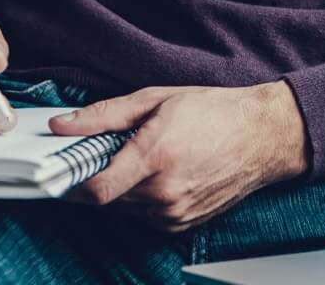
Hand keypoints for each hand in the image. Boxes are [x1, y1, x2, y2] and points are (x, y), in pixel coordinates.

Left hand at [48, 81, 308, 231]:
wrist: (260, 136)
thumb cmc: (214, 112)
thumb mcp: (156, 99)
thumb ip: (105, 115)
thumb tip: (64, 125)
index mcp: (155, 156)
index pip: (95, 189)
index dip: (74, 180)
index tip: (66, 168)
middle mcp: (164, 192)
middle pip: (107, 199)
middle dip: (102, 175)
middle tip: (115, 149)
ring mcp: (175, 214)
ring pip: (125, 209)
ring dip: (123, 188)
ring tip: (146, 157)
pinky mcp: (182, 226)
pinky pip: (145, 218)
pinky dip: (143, 199)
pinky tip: (161, 173)